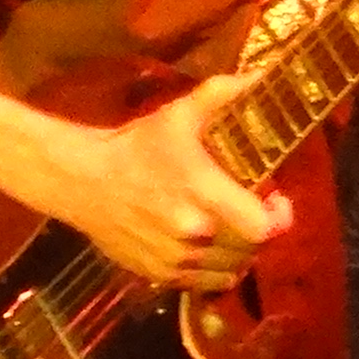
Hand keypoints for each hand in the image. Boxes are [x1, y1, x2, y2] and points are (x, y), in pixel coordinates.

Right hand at [50, 72, 287, 288]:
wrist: (79, 180)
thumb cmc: (134, 147)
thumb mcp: (177, 116)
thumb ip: (220, 95)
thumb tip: (260, 74)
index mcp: (203, 195)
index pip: (265, 226)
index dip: (278, 216)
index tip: (272, 198)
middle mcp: (194, 235)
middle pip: (253, 249)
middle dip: (257, 229)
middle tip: (248, 209)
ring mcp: (176, 260)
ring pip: (232, 270)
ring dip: (238, 252)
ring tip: (229, 230)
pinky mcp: (160, 275)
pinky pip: (206, 284)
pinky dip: (214, 271)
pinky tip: (206, 248)